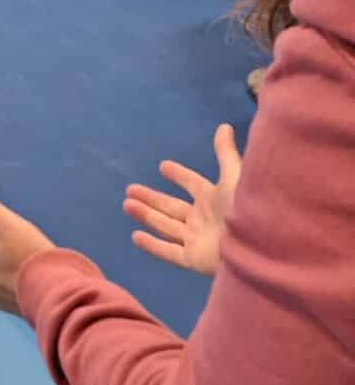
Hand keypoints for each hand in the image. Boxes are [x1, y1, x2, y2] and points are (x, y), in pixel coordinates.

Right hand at [123, 124, 241, 278]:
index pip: (192, 184)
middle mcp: (202, 219)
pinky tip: (136, 236)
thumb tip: (224, 125)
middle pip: (171, 206)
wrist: (257, 247)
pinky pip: (168, 251)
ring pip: (165, 225)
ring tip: (127, 205)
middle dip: (151, 197)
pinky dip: (152, 245)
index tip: (162, 166)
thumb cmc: (246, 210)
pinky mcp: (193, 259)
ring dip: (146, 215)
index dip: (179, 175)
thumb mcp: (234, 177)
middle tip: (130, 189)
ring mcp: (196, 239)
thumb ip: (225, 154)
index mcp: (213, 199)